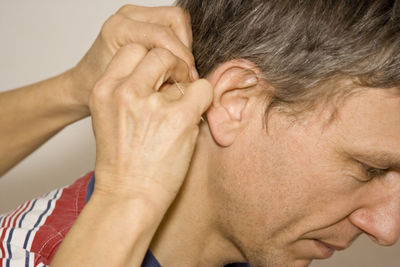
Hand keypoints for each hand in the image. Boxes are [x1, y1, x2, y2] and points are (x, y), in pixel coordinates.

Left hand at [67, 5, 196, 114]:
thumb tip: (191, 81)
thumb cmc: (98, 88)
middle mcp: (127, 16)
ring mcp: (135, 16)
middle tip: (186, 74)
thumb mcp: (128, 88)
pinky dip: (177, 45)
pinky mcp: (143, 21)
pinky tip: (173, 65)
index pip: (164, 34)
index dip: (182, 57)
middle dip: (185, 48)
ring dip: (183, 46)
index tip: (188, 78)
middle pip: (176, 20)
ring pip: (177, 21)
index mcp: (118, 29)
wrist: (84, 84)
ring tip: (180, 70)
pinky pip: (172, 26)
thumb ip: (156, 79)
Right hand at [89, 43, 211, 209]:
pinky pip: (203, 88)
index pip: (133, 49)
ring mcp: (152, 104)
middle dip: (172, 64)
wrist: (128, 197)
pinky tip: (193, 118)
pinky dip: (204, 99)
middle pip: (158, 51)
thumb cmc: (122, 162)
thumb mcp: (110, 117)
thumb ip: (129, 90)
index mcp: (104, 89)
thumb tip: (164, 74)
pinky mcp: (179, 117)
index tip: (159, 75)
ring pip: (182, 65)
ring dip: (187, 84)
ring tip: (182, 109)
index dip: (151, 58)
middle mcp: (124, 92)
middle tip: (178, 84)